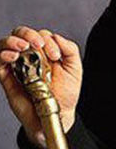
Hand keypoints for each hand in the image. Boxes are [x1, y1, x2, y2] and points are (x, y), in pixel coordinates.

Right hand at [0, 25, 82, 147]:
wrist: (56, 116)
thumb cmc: (66, 93)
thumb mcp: (74, 68)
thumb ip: (70, 49)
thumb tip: (55, 36)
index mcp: (46, 50)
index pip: (41, 34)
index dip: (47, 40)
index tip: (55, 55)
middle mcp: (30, 55)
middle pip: (21, 33)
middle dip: (28, 34)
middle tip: (37, 44)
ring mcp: (17, 65)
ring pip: (6, 43)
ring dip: (13, 41)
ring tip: (23, 47)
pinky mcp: (7, 77)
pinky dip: (3, 55)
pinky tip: (13, 57)